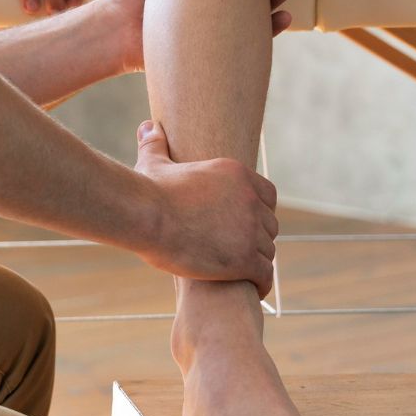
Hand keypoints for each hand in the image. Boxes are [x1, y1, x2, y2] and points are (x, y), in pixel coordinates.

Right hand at [133, 120, 278, 294]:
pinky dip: (260, 284)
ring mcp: (250, 230)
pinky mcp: (244, 258)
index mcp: (237, 175)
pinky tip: (251, 289)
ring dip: (257, 262)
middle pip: (269, 225)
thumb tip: (148, 126)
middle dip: (258, 238)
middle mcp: (250, 200)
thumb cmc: (148, 191)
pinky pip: (265, 274)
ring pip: (267, 251)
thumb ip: (156, 145)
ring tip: (244, 274)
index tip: (245, 224)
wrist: (146, 216)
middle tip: (241, 252)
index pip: (268, 195)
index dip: (258, 212)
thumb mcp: (154, 163)